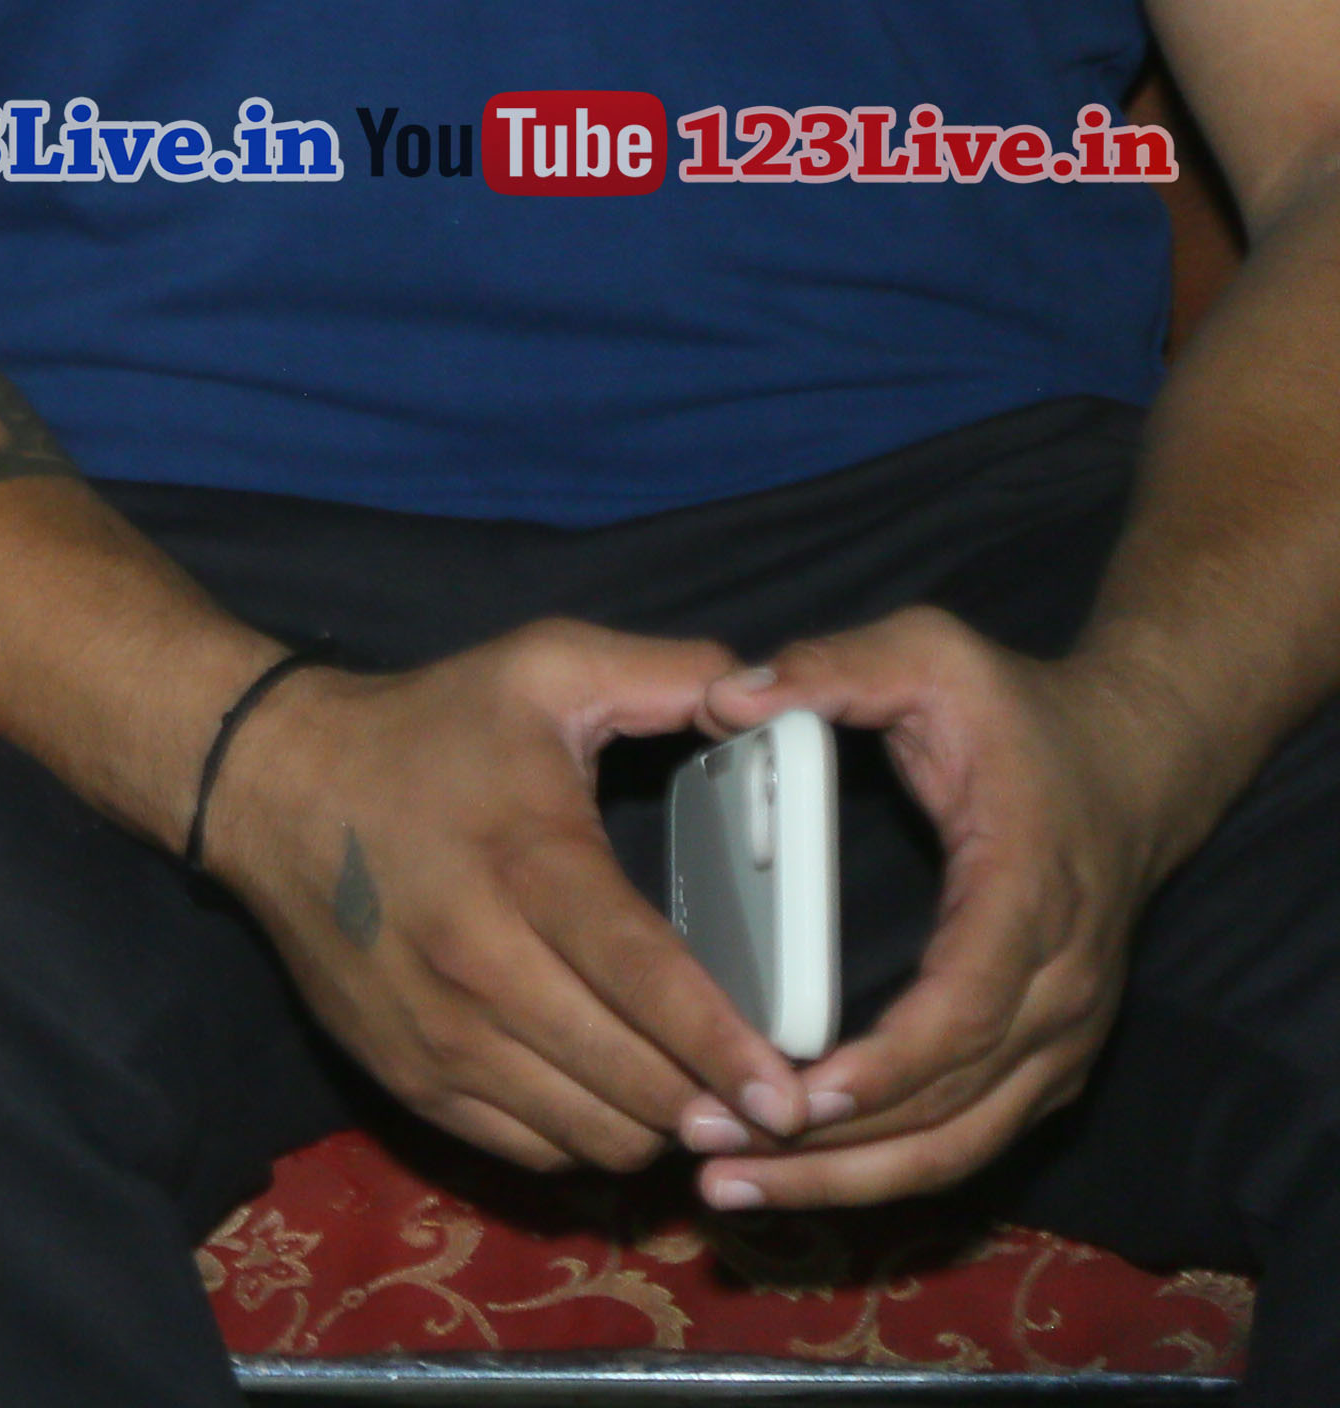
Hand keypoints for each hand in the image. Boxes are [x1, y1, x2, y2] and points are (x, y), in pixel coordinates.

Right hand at [203, 621, 782, 1170]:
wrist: (268, 786)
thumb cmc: (423, 730)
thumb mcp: (540, 667)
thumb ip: (662, 672)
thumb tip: (763, 696)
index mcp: (525, 861)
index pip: (638, 973)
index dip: (720, 1042)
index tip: (788, 1093)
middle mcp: (477, 961)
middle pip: (627, 1076)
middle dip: (715, 1103)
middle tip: (772, 1102)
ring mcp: (437, 1031)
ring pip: (589, 1130)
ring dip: (657, 1126)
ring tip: (697, 1097)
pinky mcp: (407, 1074)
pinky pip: (532, 1148)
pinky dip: (588, 1137)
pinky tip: (611, 1095)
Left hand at [693, 613, 1188, 1210]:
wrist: (1129, 765)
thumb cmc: (1013, 711)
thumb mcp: (929, 655)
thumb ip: (833, 667)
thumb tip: (728, 695)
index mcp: (1028, 894)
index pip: (967, 1005)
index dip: (887, 1061)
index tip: (796, 1093)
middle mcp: (1059, 985)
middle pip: (956, 1103)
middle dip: (835, 1146)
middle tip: (715, 1157)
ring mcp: (1060, 1035)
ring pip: (961, 1144)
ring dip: (848, 1180)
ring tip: (729, 1190)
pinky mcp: (1041, 1061)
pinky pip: (966, 1139)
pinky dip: (882, 1170)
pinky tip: (789, 1181)